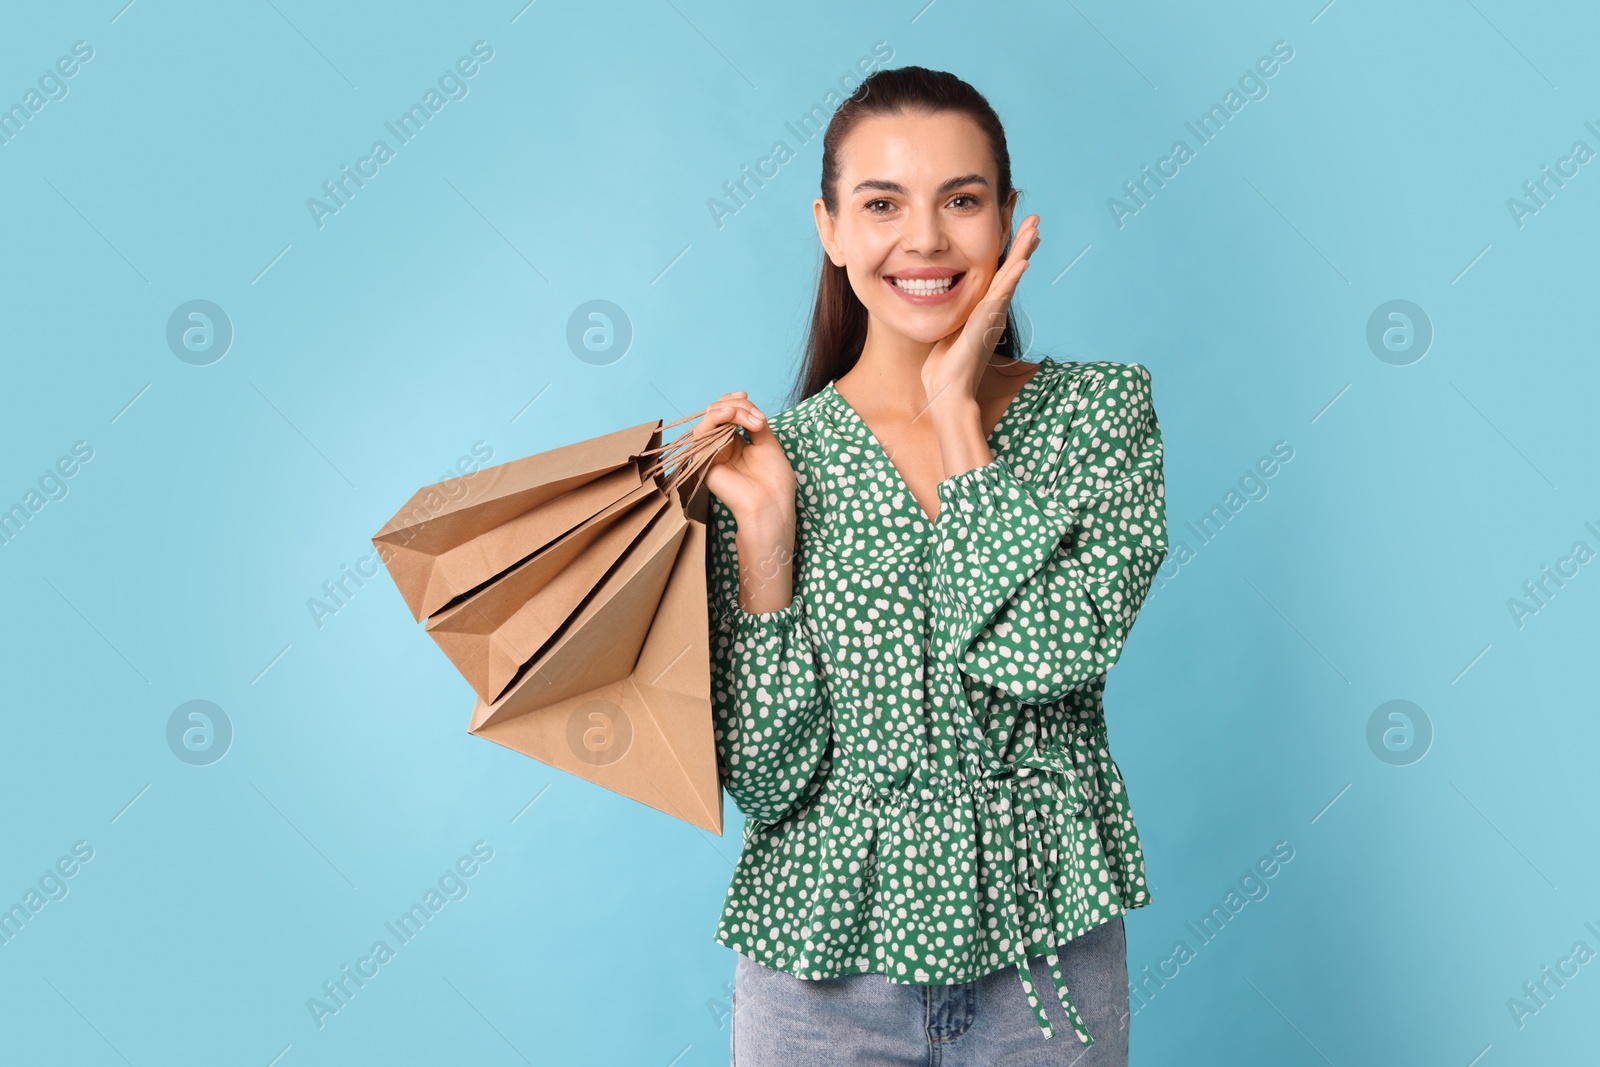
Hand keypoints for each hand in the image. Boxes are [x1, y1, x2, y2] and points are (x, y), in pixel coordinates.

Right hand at [695, 391, 795, 533]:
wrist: (771, 504)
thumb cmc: (774, 481)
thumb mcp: (768, 442)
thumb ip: (754, 422)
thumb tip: (745, 405)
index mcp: (736, 442)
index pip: (726, 412)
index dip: (734, 401)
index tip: (747, 397)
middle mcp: (721, 446)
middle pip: (717, 411)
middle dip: (738, 406)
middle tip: (758, 418)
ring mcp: (711, 453)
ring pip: (709, 417)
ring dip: (731, 410)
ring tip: (751, 419)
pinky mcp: (703, 461)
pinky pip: (701, 432)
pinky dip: (718, 417)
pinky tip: (733, 417)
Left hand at [919, 213, 1040, 408]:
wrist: (948, 388)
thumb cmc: (945, 364)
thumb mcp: (949, 328)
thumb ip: (953, 312)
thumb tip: (939, 297)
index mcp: (984, 309)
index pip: (999, 273)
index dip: (1009, 251)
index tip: (1018, 230)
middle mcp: (993, 309)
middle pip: (1011, 269)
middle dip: (1023, 244)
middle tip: (1035, 220)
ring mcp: (992, 314)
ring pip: (1011, 276)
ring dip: (1023, 251)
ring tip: (1035, 229)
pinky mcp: (986, 321)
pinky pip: (1001, 295)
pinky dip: (1012, 278)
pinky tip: (1023, 262)